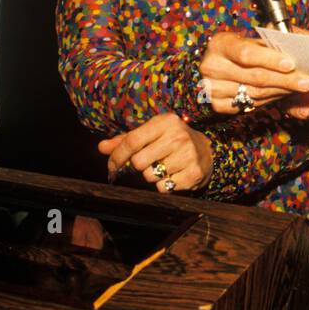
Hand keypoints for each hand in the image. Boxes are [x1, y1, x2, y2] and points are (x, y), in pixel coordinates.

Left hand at [98, 112, 212, 190]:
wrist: (207, 151)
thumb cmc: (171, 140)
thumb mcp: (151, 134)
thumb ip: (125, 140)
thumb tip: (101, 147)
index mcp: (165, 122)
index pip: (132, 141)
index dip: (117, 156)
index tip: (112, 166)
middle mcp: (178, 136)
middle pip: (139, 162)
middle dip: (138, 166)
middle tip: (148, 163)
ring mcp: (188, 155)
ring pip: (150, 176)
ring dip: (151, 176)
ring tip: (163, 167)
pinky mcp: (194, 173)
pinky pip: (164, 187)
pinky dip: (163, 185)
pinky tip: (173, 175)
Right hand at [199, 31, 308, 114]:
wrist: (218, 66)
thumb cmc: (240, 50)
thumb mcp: (250, 41)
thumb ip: (270, 45)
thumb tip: (295, 49)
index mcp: (219, 44)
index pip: (247, 54)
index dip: (270, 60)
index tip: (291, 64)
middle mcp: (212, 67)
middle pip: (255, 77)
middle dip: (285, 80)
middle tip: (307, 82)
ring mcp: (213, 88)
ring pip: (255, 93)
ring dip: (282, 92)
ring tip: (301, 88)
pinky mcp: (218, 105)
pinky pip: (251, 105)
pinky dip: (271, 100)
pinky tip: (285, 95)